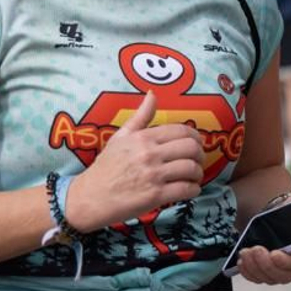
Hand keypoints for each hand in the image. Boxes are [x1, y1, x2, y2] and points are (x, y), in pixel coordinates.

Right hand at [64, 91, 204, 229]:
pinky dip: (194, 190)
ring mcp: (153, 175)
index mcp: (143, 138)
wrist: (90, 197)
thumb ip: (140, 116)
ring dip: (198, 174)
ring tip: (194, 177)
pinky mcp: (155, 196)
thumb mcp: (120, 137)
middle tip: (197, 161)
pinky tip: (189, 189)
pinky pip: (186, 189)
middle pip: (191, 148)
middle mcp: (150, 154)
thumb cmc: (106, 167)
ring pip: (192, 169)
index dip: (195, 137)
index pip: (182, 131)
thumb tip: (152, 93)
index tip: (196, 144)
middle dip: (200, 155)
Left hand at [236, 163, 290, 285]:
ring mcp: (282, 270)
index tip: (274, 254)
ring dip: (255, 268)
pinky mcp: (268, 273)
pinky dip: (248, 273)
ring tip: (244, 252)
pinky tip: (241, 261)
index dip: (288, 261)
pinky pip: (259, 278)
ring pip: (269, 277)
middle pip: (284, 274)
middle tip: (254, 250)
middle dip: (266, 265)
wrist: (275, 216)